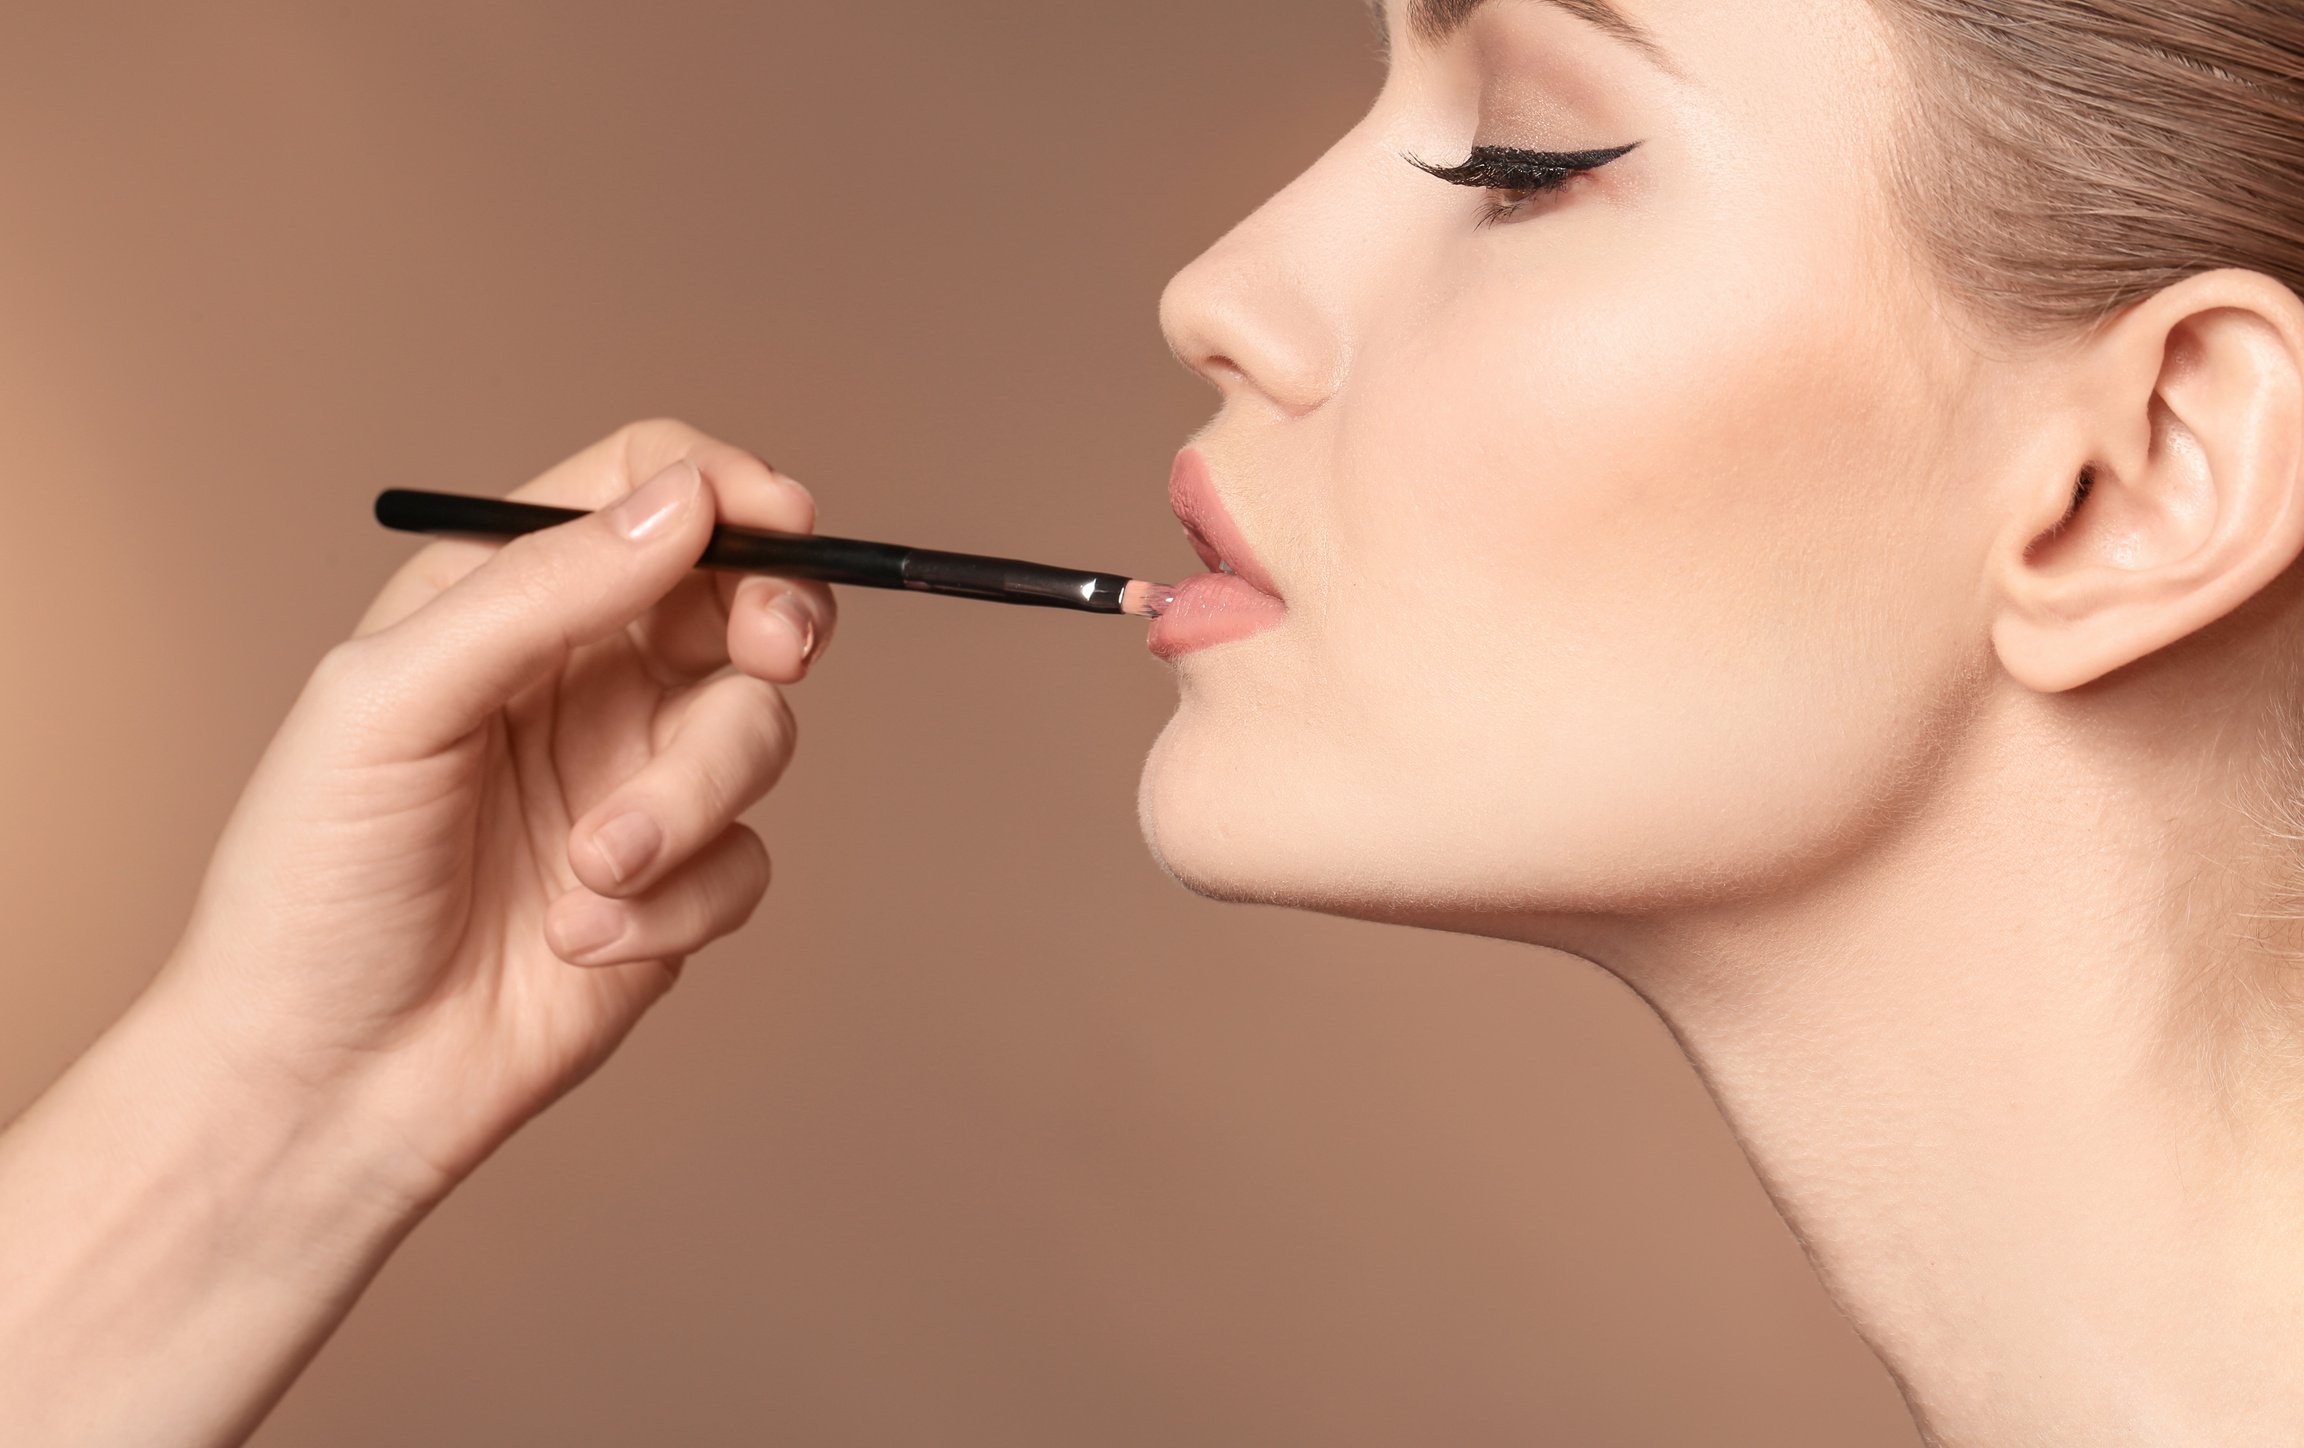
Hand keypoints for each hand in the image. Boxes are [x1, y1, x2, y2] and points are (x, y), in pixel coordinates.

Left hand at [151, 420, 835, 1202]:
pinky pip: (746, 861)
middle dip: (775, 616)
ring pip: (758, 734)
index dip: (722, 488)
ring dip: (683, 804)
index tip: (775, 521)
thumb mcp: (393, 703)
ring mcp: (636, 781)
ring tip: (591, 870)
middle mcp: (584, 678)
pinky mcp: (675, 887)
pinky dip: (673, 902)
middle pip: (739, 595)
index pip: (643, 492)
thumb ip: (542, 591)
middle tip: (772, 651)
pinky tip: (580, 942)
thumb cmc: (312, 888)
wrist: (325, 1085)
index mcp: (504, 602)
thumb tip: (683, 503)